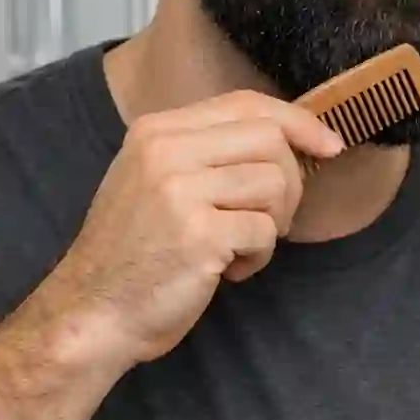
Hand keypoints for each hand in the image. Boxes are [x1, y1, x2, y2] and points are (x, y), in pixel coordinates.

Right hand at [34, 91, 343, 368]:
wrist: (91, 315)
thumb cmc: (135, 251)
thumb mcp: (157, 180)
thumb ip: (209, 151)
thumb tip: (289, 135)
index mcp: (156, 130)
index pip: (246, 103)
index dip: (298, 121)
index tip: (328, 145)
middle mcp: (165, 150)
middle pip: (270, 139)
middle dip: (291, 181)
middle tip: (273, 219)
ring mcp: (179, 190)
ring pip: (274, 183)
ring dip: (274, 223)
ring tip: (242, 247)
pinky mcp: (197, 234)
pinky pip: (264, 230)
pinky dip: (259, 256)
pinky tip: (230, 271)